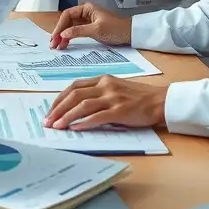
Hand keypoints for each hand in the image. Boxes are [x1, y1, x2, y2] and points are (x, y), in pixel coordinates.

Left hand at [44, 76, 166, 129]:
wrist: (160, 100)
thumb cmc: (138, 97)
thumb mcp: (115, 88)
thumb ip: (98, 93)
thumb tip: (76, 107)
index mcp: (102, 79)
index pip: (74, 86)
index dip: (59, 98)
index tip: (50, 110)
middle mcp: (105, 86)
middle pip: (74, 95)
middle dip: (58, 109)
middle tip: (48, 121)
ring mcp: (112, 97)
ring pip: (83, 105)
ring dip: (67, 116)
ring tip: (57, 126)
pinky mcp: (120, 111)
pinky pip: (98, 116)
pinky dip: (84, 122)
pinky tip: (75, 128)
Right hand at [51, 2, 130, 48]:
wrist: (130, 35)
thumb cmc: (116, 29)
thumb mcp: (96, 30)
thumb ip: (78, 31)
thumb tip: (63, 34)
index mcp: (86, 8)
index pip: (67, 15)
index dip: (60, 26)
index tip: (56, 36)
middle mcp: (85, 13)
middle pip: (67, 21)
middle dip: (59, 32)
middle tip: (53, 44)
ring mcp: (86, 21)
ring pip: (70, 27)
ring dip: (63, 36)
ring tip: (57, 46)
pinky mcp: (89, 29)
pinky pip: (75, 32)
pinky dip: (70, 38)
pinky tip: (65, 44)